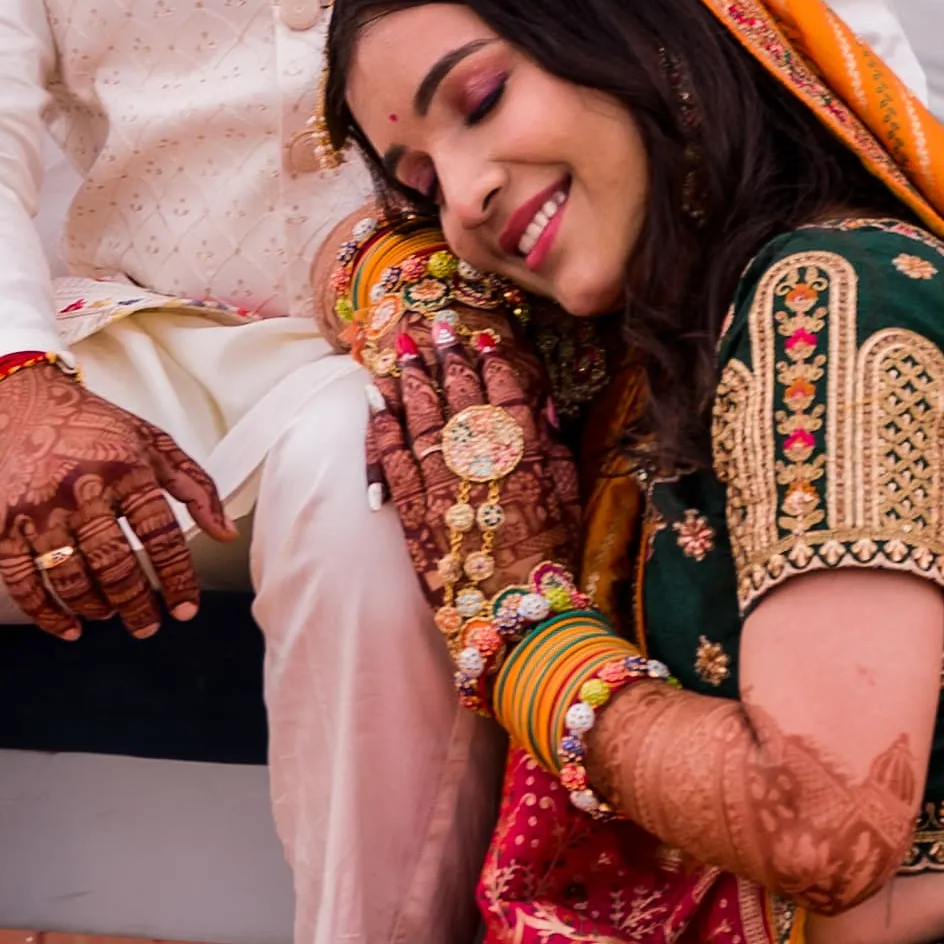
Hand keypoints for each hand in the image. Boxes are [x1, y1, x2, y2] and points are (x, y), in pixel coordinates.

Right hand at [0, 375, 222, 642]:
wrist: (14, 399)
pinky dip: (45, 613)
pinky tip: (67, 627)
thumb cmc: (89, 423)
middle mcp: (82, 490)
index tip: (185, 609)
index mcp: (124, 468)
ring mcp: (39, 511)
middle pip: (116, 565)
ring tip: (110, 614)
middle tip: (148, 625)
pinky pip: (23, 582)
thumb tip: (225, 534)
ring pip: (72, 579)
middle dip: (137, 605)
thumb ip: (193, 484)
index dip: (177, 579)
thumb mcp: (149, 440)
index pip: (160, 535)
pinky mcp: (3, 525)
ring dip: (96, 607)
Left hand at [367, 321, 582, 624]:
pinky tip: (374, 397)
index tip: (482, 340)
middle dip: (447, 358)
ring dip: (410, 378)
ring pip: (422, 418)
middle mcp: (478, 461)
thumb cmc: (549, 558)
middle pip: (459, 397)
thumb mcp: (569, 498)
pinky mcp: (413, 510)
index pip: (504, 395)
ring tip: (402, 348)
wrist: (515, 616)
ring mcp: (441, 483)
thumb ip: (557, 448)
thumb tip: (544, 403)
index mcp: (523, 454)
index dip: (492, 364)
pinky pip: (393, 458)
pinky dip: (383, 424)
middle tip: (438, 327)